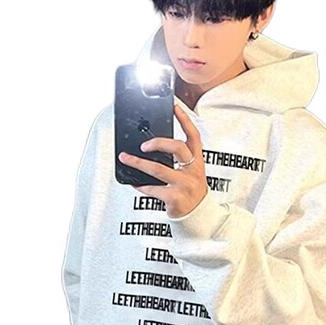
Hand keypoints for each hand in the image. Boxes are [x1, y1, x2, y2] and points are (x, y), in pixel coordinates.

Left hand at [119, 103, 208, 217]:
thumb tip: (152, 149)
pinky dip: (142, 186)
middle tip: (144, 145)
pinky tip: (136, 183)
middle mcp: (193, 171)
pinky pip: (153, 188)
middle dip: (158, 142)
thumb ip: (178, 162)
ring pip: (158, 169)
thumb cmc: (191, 193)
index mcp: (197, 162)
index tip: (175, 107)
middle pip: (177, 147)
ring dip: (138, 163)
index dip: (185, 120)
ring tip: (126, 158)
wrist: (199, 217)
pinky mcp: (175, 198)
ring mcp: (185, 185)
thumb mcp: (191, 173)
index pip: (193, 136)